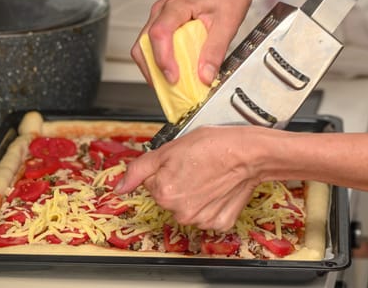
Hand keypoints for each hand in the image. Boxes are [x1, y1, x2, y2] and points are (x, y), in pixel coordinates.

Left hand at [115, 125, 264, 231]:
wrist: (249, 153)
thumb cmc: (214, 145)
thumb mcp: (169, 148)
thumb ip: (139, 170)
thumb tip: (119, 188)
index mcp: (163, 192)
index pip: (152, 182)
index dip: (166, 169)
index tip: (181, 161)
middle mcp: (180, 211)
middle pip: (169, 196)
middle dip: (178, 182)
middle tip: (196, 167)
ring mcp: (201, 220)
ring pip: (188, 206)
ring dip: (195, 194)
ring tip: (209, 176)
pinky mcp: (219, 223)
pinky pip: (208, 215)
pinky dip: (212, 204)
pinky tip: (219, 189)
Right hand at [130, 0, 252, 85]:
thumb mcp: (228, 23)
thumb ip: (215, 51)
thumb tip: (205, 75)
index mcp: (178, 6)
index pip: (159, 33)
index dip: (163, 59)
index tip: (173, 77)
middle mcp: (163, 10)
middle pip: (144, 44)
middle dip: (153, 70)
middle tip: (169, 88)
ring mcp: (161, 16)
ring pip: (144, 46)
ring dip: (153, 68)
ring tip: (170, 84)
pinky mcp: (165, 24)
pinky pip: (153, 45)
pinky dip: (159, 62)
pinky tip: (172, 72)